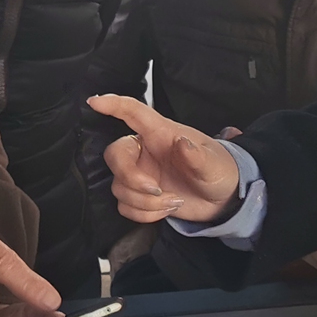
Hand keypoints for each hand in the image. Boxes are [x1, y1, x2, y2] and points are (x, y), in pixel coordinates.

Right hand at [88, 94, 239, 224]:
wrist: (222, 200)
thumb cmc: (219, 171)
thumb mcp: (214, 164)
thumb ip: (197, 156)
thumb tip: (183, 143)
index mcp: (162, 133)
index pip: (134, 113)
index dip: (113, 105)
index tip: (94, 101)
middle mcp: (145, 151)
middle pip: (115, 155)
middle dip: (130, 177)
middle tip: (156, 189)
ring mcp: (140, 174)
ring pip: (119, 186)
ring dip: (145, 202)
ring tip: (172, 202)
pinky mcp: (139, 196)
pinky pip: (124, 206)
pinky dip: (144, 214)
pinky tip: (165, 210)